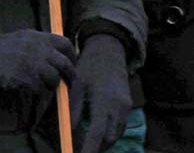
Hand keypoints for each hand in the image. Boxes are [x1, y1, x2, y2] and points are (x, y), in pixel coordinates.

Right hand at [0, 30, 75, 96]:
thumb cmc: (2, 48)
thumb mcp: (24, 37)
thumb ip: (41, 44)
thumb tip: (58, 55)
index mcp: (39, 37)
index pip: (65, 44)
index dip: (72, 56)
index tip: (72, 64)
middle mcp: (39, 49)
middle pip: (65, 64)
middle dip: (69, 75)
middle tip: (68, 83)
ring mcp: (33, 64)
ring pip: (54, 78)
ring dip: (52, 85)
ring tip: (45, 86)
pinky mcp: (26, 78)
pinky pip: (41, 89)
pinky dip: (40, 92)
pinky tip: (33, 90)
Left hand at [69, 35, 130, 152]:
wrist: (109, 51)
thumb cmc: (89, 67)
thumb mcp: (76, 85)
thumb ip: (72, 110)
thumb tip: (67, 132)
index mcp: (104, 99)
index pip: (98, 132)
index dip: (88, 149)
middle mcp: (119, 106)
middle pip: (108, 139)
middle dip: (94, 149)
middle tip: (76, 151)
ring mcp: (125, 107)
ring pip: (115, 135)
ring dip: (101, 143)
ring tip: (83, 145)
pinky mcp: (127, 107)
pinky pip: (118, 128)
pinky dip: (107, 135)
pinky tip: (94, 135)